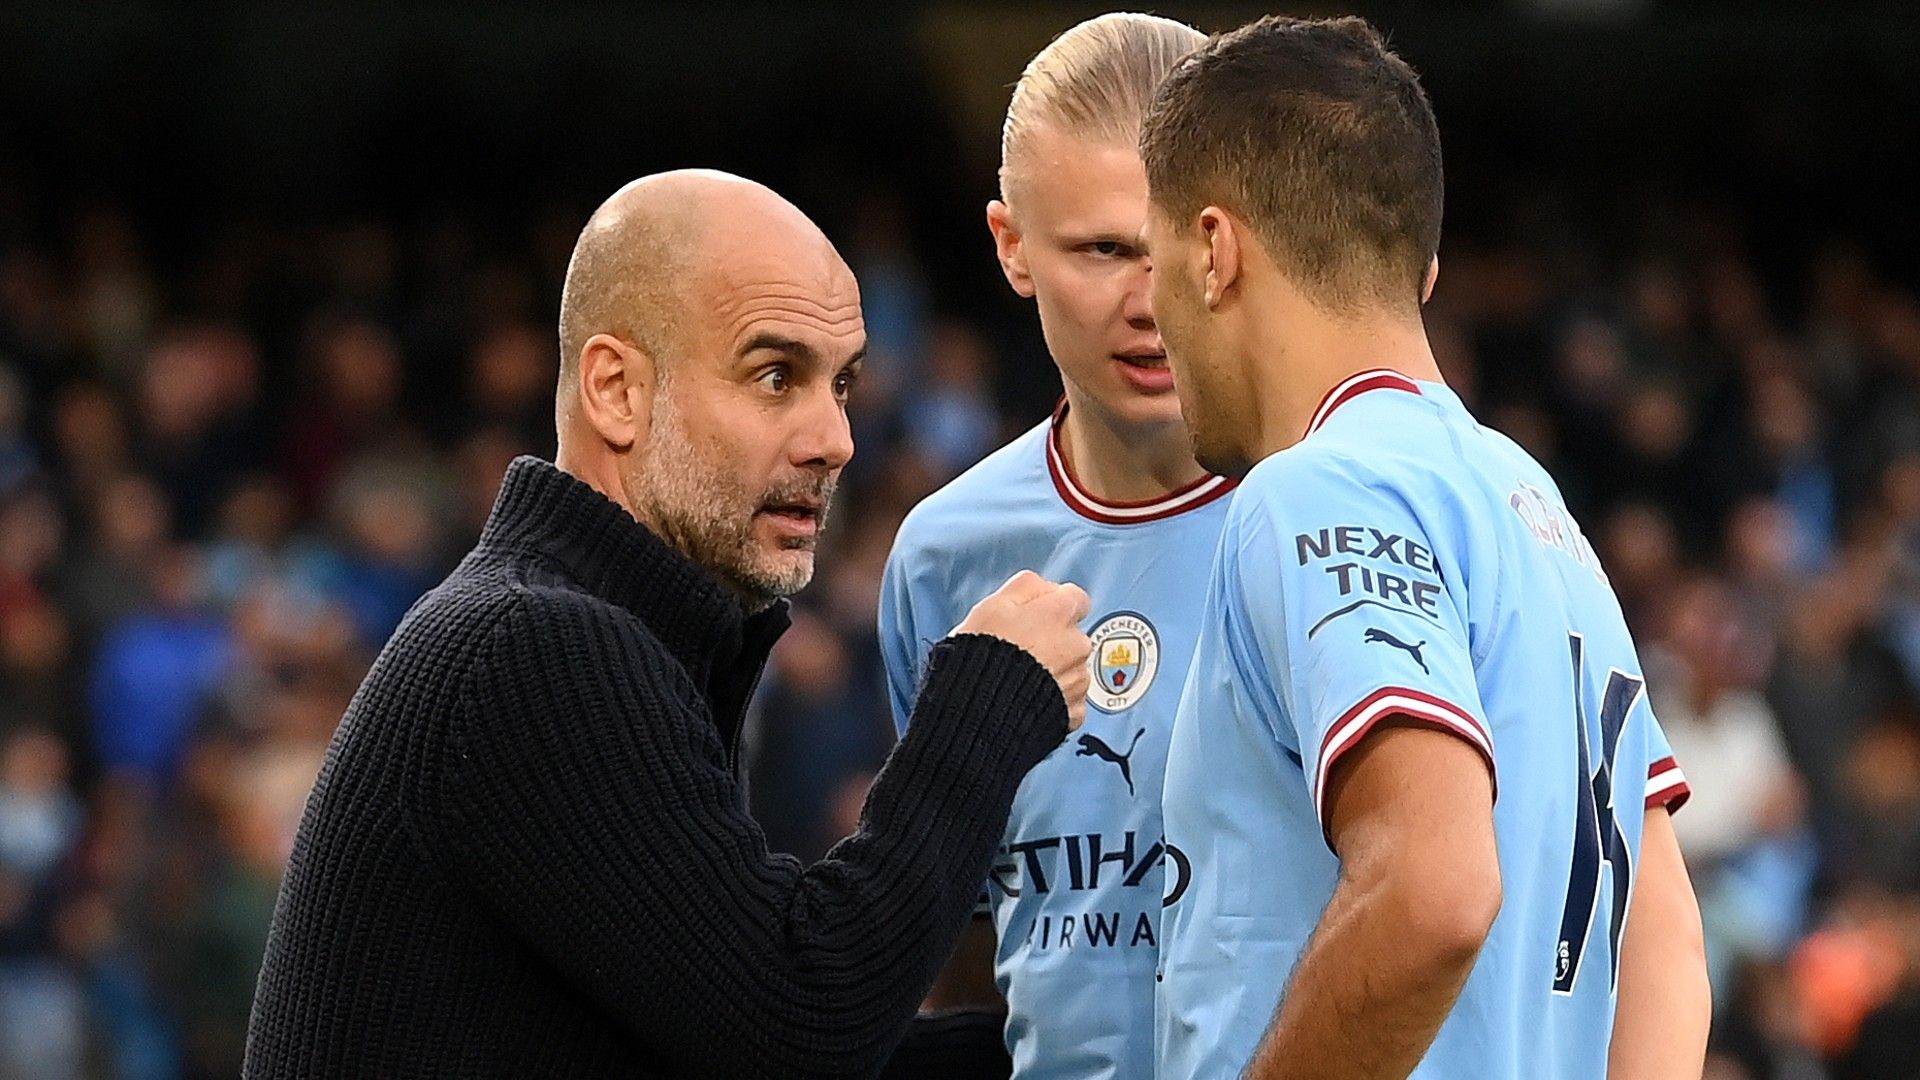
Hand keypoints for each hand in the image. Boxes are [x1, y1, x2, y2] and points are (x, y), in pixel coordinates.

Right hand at [953, 570, 1092, 729]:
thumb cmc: (982, 658)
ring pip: (1073, 668)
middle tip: (1021, 651)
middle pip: (1073, 634)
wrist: (981, 711)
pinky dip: (1055, 700)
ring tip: (1021, 679)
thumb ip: (1024, 586)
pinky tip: (1029, 699)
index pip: (1075, 597)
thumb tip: (1041, 585)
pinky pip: (1069, 700)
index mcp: (1060, 613)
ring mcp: (1078, 680)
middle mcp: (1077, 644)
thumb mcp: (992, 606)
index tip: (1037, 615)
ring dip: (1055, 671)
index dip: (1053, 605)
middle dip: (1053, 640)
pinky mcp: (1073, 711)